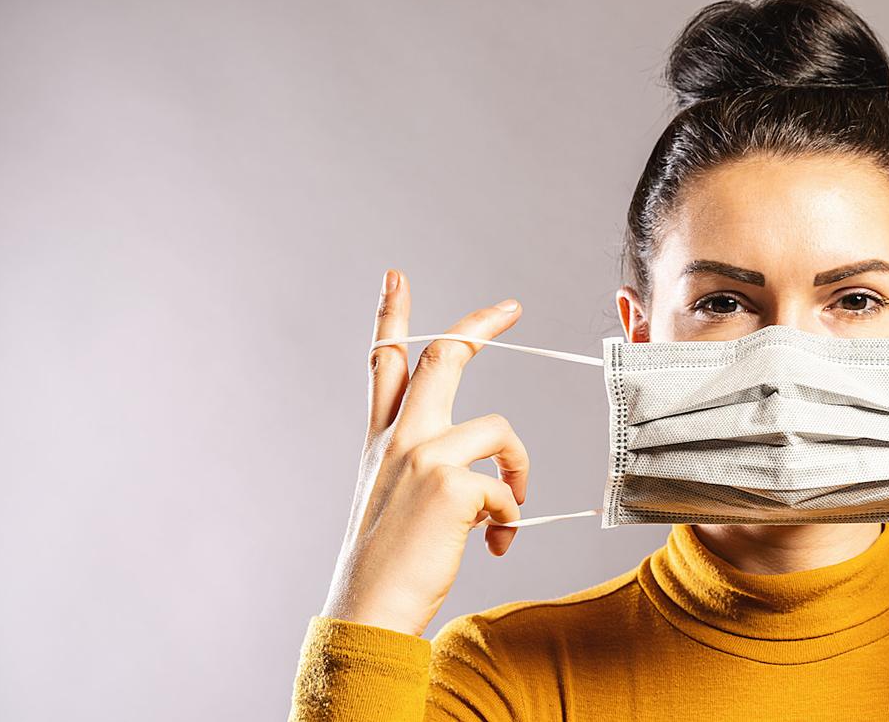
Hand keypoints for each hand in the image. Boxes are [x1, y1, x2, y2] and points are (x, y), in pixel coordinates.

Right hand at [320, 270, 529, 636]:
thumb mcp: (395, 504)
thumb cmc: (389, 568)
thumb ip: (429, 473)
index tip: (398, 278)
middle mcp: (398, 440)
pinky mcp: (451, 484)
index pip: (383, 364)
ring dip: (519, 469)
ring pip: (499, 429)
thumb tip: (488, 481)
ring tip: (508, 516)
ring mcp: (423, 457)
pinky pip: (506, 488)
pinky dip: (510, 520)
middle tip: (509, 307)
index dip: (392, 317)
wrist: (369, 611)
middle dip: (477, 326)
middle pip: (441, 360)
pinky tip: (492, 546)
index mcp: (381, 443)